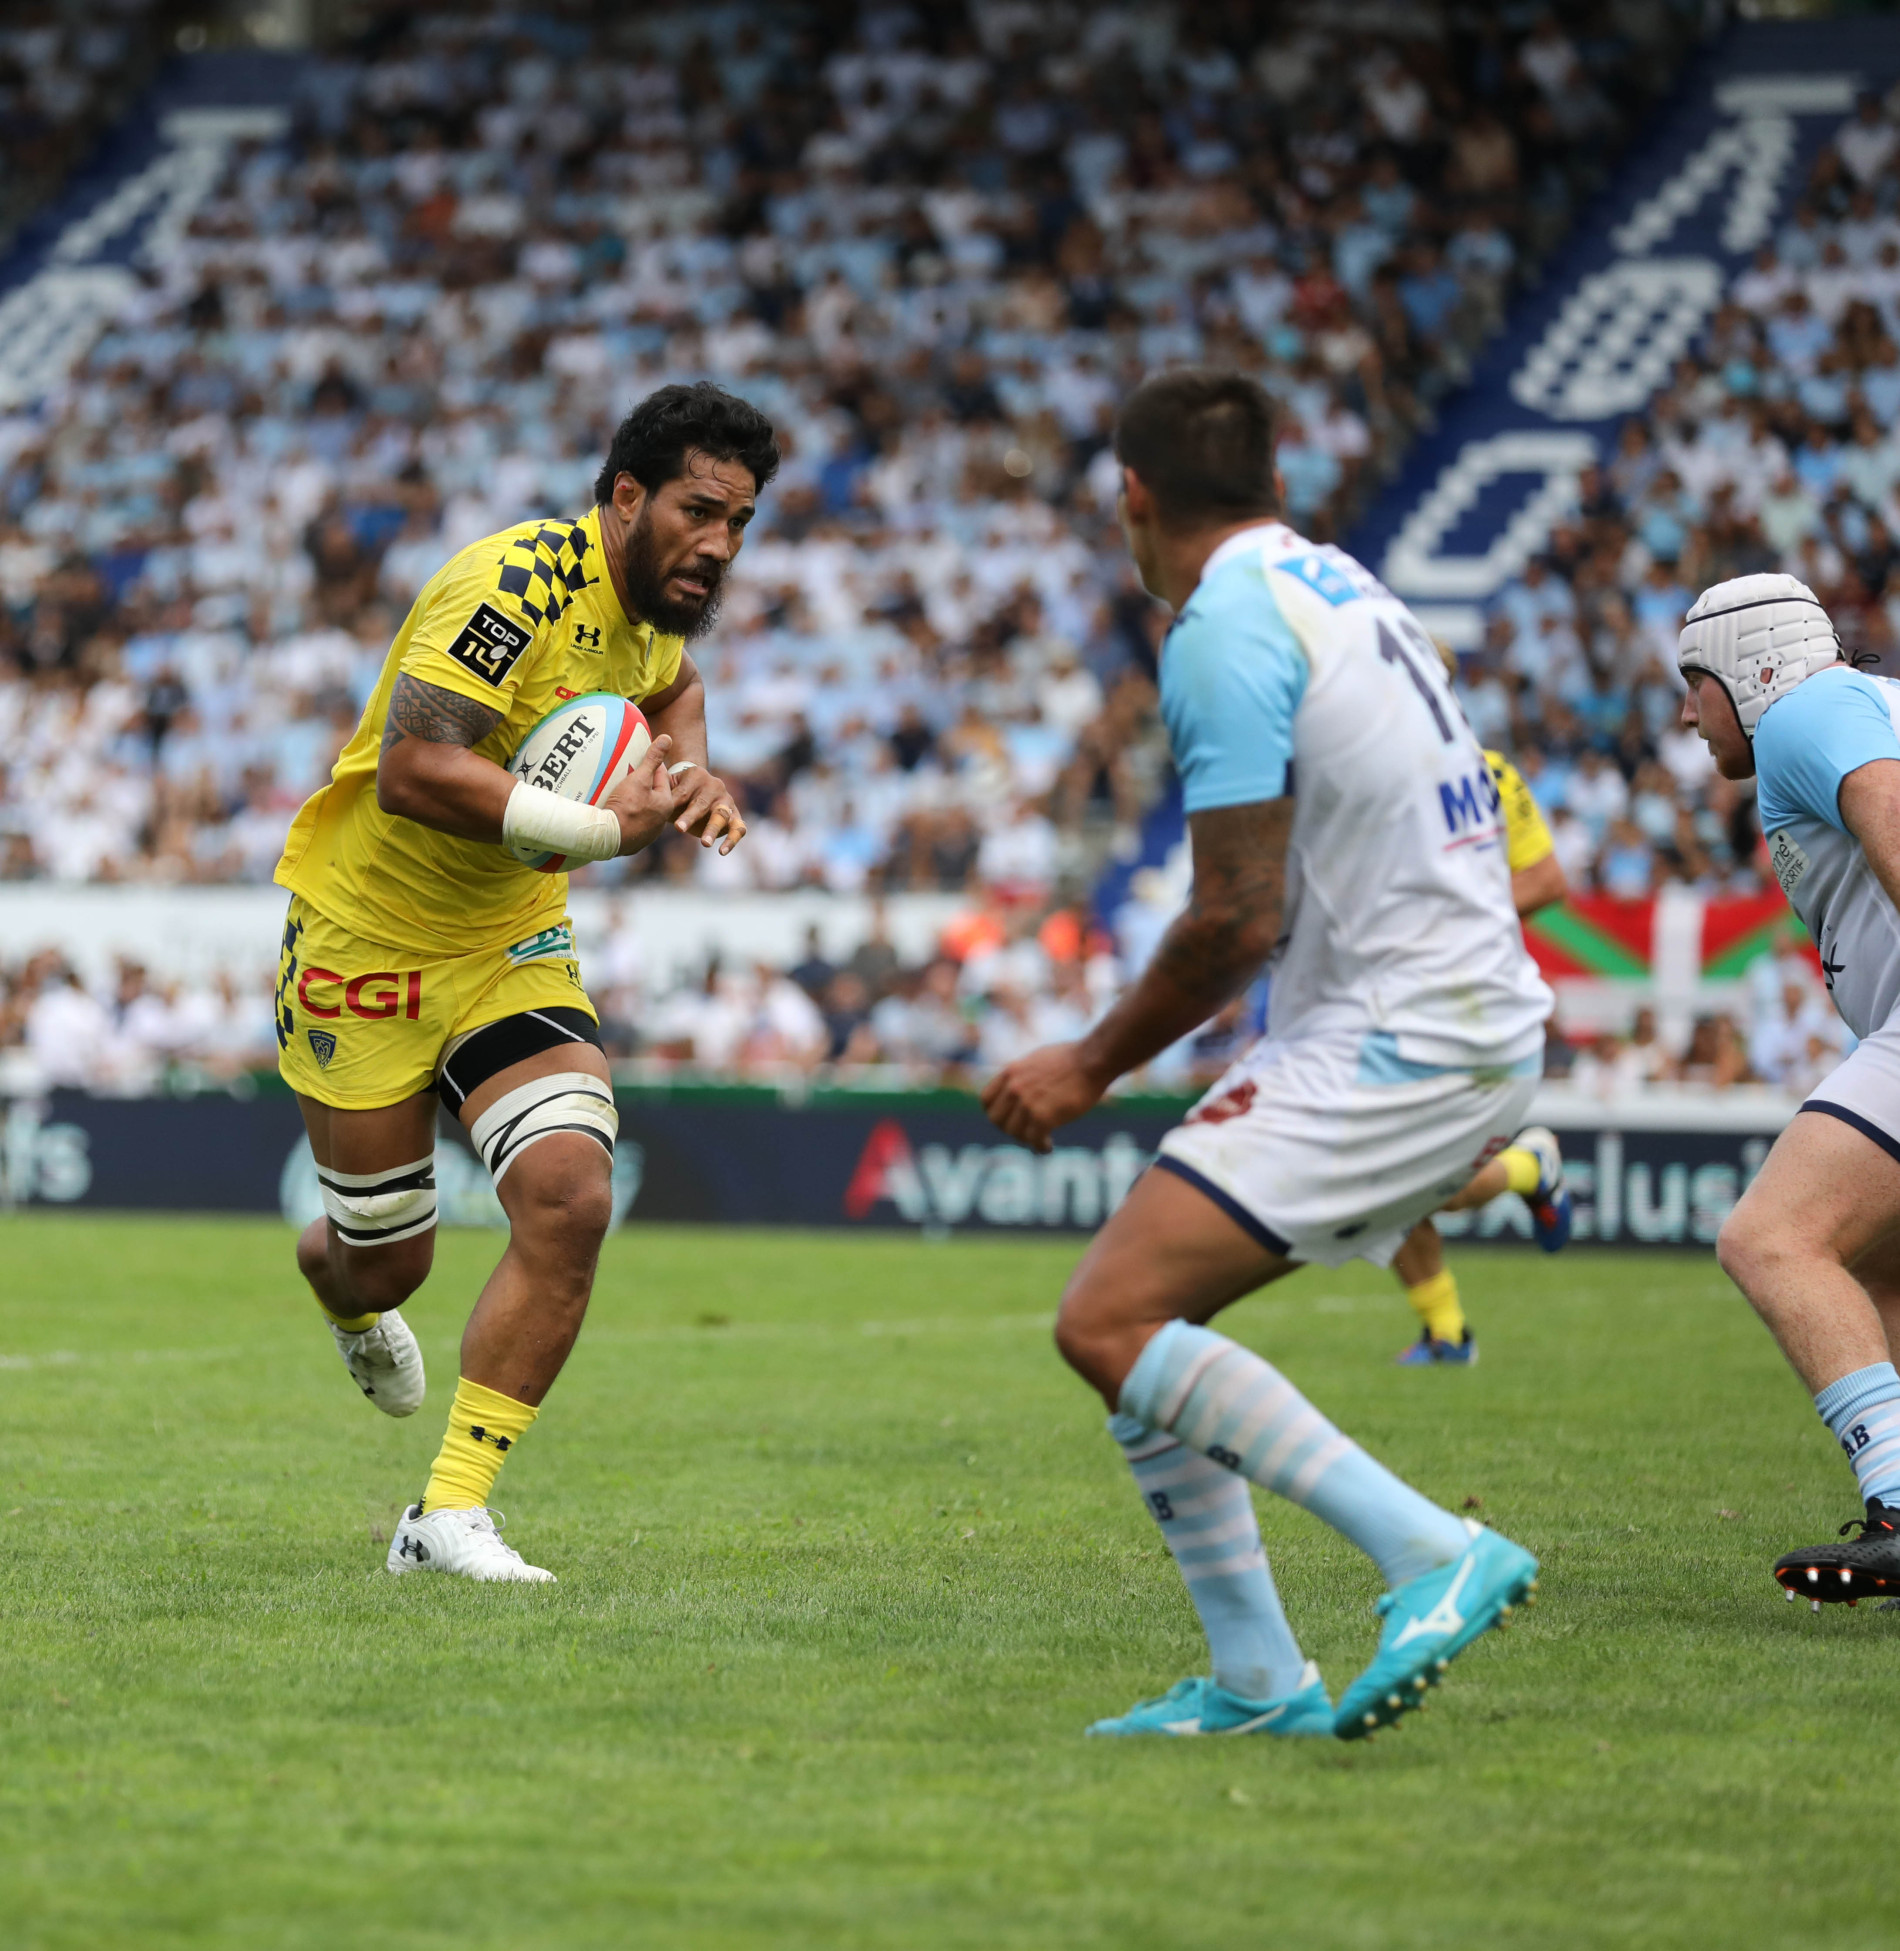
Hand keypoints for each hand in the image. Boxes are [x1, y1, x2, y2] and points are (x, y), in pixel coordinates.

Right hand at [604, 734, 676, 855]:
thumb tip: (667, 738)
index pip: (661, 775)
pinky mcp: (635, 842)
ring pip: (643, 810)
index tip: (641, 756)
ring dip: (635, 801)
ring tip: (621, 792)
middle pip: (652, 794)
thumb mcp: (639, 778)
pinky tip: (617, 812)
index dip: (651, 764)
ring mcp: (648, 833)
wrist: (608, 837)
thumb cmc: (626, 806)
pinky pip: (633, 824)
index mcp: (666, 803)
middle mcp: (661, 820)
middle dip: (643, 783)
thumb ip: (653, 758)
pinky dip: (627, 817)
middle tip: (628, 773)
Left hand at [666, 761, 747, 855]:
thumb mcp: (668, 789)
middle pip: (702, 803)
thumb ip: (661, 793)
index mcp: (696, 775)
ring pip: (721, 815)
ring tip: (704, 844)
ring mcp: (727, 801)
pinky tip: (722, 852)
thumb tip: (646, 800)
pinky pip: (739, 828)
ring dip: (713, 829)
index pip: (683, 793)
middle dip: (690, 817)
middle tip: (679, 829)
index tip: (663, 815)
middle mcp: (715, 786)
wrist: (698, 789)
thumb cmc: (678, 793)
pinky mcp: (736, 816)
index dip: (673, 805)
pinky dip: (732, 840)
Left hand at [980, 1041, 1111, 1154]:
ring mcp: (1027, 1103)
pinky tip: (1048, 1146)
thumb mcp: (1037, 1060)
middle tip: (1025, 1131)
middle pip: (996, 1120)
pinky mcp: (1043, 1117)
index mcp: (1011, 1072)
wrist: (1092, 1061)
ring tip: (1040, 1139)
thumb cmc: (1072, 1058)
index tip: (1007, 1119)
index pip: (986, 1100)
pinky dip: (1040, 1147)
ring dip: (1027, 1139)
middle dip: (1010, 1128)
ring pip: (1014, 1133)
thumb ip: (1023, 1075)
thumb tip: (1019, 1089)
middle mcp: (1014, 1088)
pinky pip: (1033, 1140)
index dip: (995, 1113)